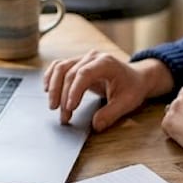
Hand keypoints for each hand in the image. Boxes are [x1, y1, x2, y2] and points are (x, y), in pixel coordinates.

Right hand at [43, 51, 171, 131]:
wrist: (136, 78)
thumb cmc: (132, 88)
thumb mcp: (127, 103)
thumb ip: (111, 114)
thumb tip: (96, 125)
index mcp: (106, 63)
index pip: (84, 74)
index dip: (74, 90)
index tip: (70, 108)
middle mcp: (92, 57)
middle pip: (69, 72)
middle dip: (63, 96)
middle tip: (64, 117)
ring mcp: (83, 59)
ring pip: (61, 68)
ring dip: (54, 88)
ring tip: (53, 107)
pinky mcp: (78, 64)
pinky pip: (59, 66)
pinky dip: (51, 77)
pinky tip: (47, 89)